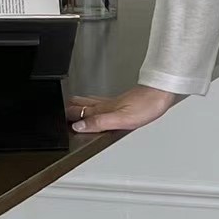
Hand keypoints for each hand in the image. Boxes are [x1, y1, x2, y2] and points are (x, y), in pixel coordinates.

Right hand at [67, 84, 181, 134]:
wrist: (161, 93)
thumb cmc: (147, 106)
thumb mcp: (122, 120)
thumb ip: (99, 123)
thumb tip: (79, 125)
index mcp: (103, 109)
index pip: (79, 112)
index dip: (66, 117)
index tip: (57, 122)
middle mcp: (105, 104)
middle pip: (80, 104)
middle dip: (67, 108)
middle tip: (59, 115)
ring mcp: (113, 102)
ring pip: (89, 102)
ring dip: (78, 105)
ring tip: (70, 109)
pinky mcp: (121, 101)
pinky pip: (100, 102)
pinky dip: (91, 104)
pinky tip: (96, 107)